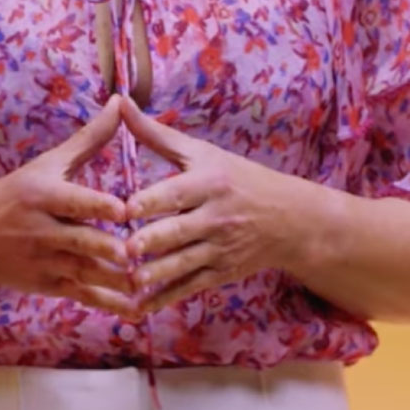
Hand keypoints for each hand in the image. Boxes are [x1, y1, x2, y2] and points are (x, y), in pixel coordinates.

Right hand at [0, 92, 141, 316]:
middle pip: (78, 241)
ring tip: (146, 283)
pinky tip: (138, 309)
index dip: (96, 206)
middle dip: (105, 248)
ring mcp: (44, 262)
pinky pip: (83, 295)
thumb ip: (90, 138)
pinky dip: (110, 304)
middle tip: (135, 252)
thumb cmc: (17, 193)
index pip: (72, 201)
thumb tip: (120, 102)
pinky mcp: (49, 286)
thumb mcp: (49, 163)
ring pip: (83, 272)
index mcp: (42, 196)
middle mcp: (41, 230)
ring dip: (114, 280)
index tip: (123, 210)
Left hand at [120, 99, 329, 315]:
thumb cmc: (237, 178)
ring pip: (183, 264)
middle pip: (178, 231)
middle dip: (152, 242)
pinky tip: (140, 306)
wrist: (288, 219)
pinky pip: (189, 287)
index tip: (126, 208)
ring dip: (156, 274)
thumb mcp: (203, 153)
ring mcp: (219, 248)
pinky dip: (165, 298)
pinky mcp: (220, 273)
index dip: (151, 201)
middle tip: (125, 249)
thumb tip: (120, 103)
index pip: (176, 193)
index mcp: (209, 183)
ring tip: (131, 279)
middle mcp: (216, 217)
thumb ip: (157, 135)